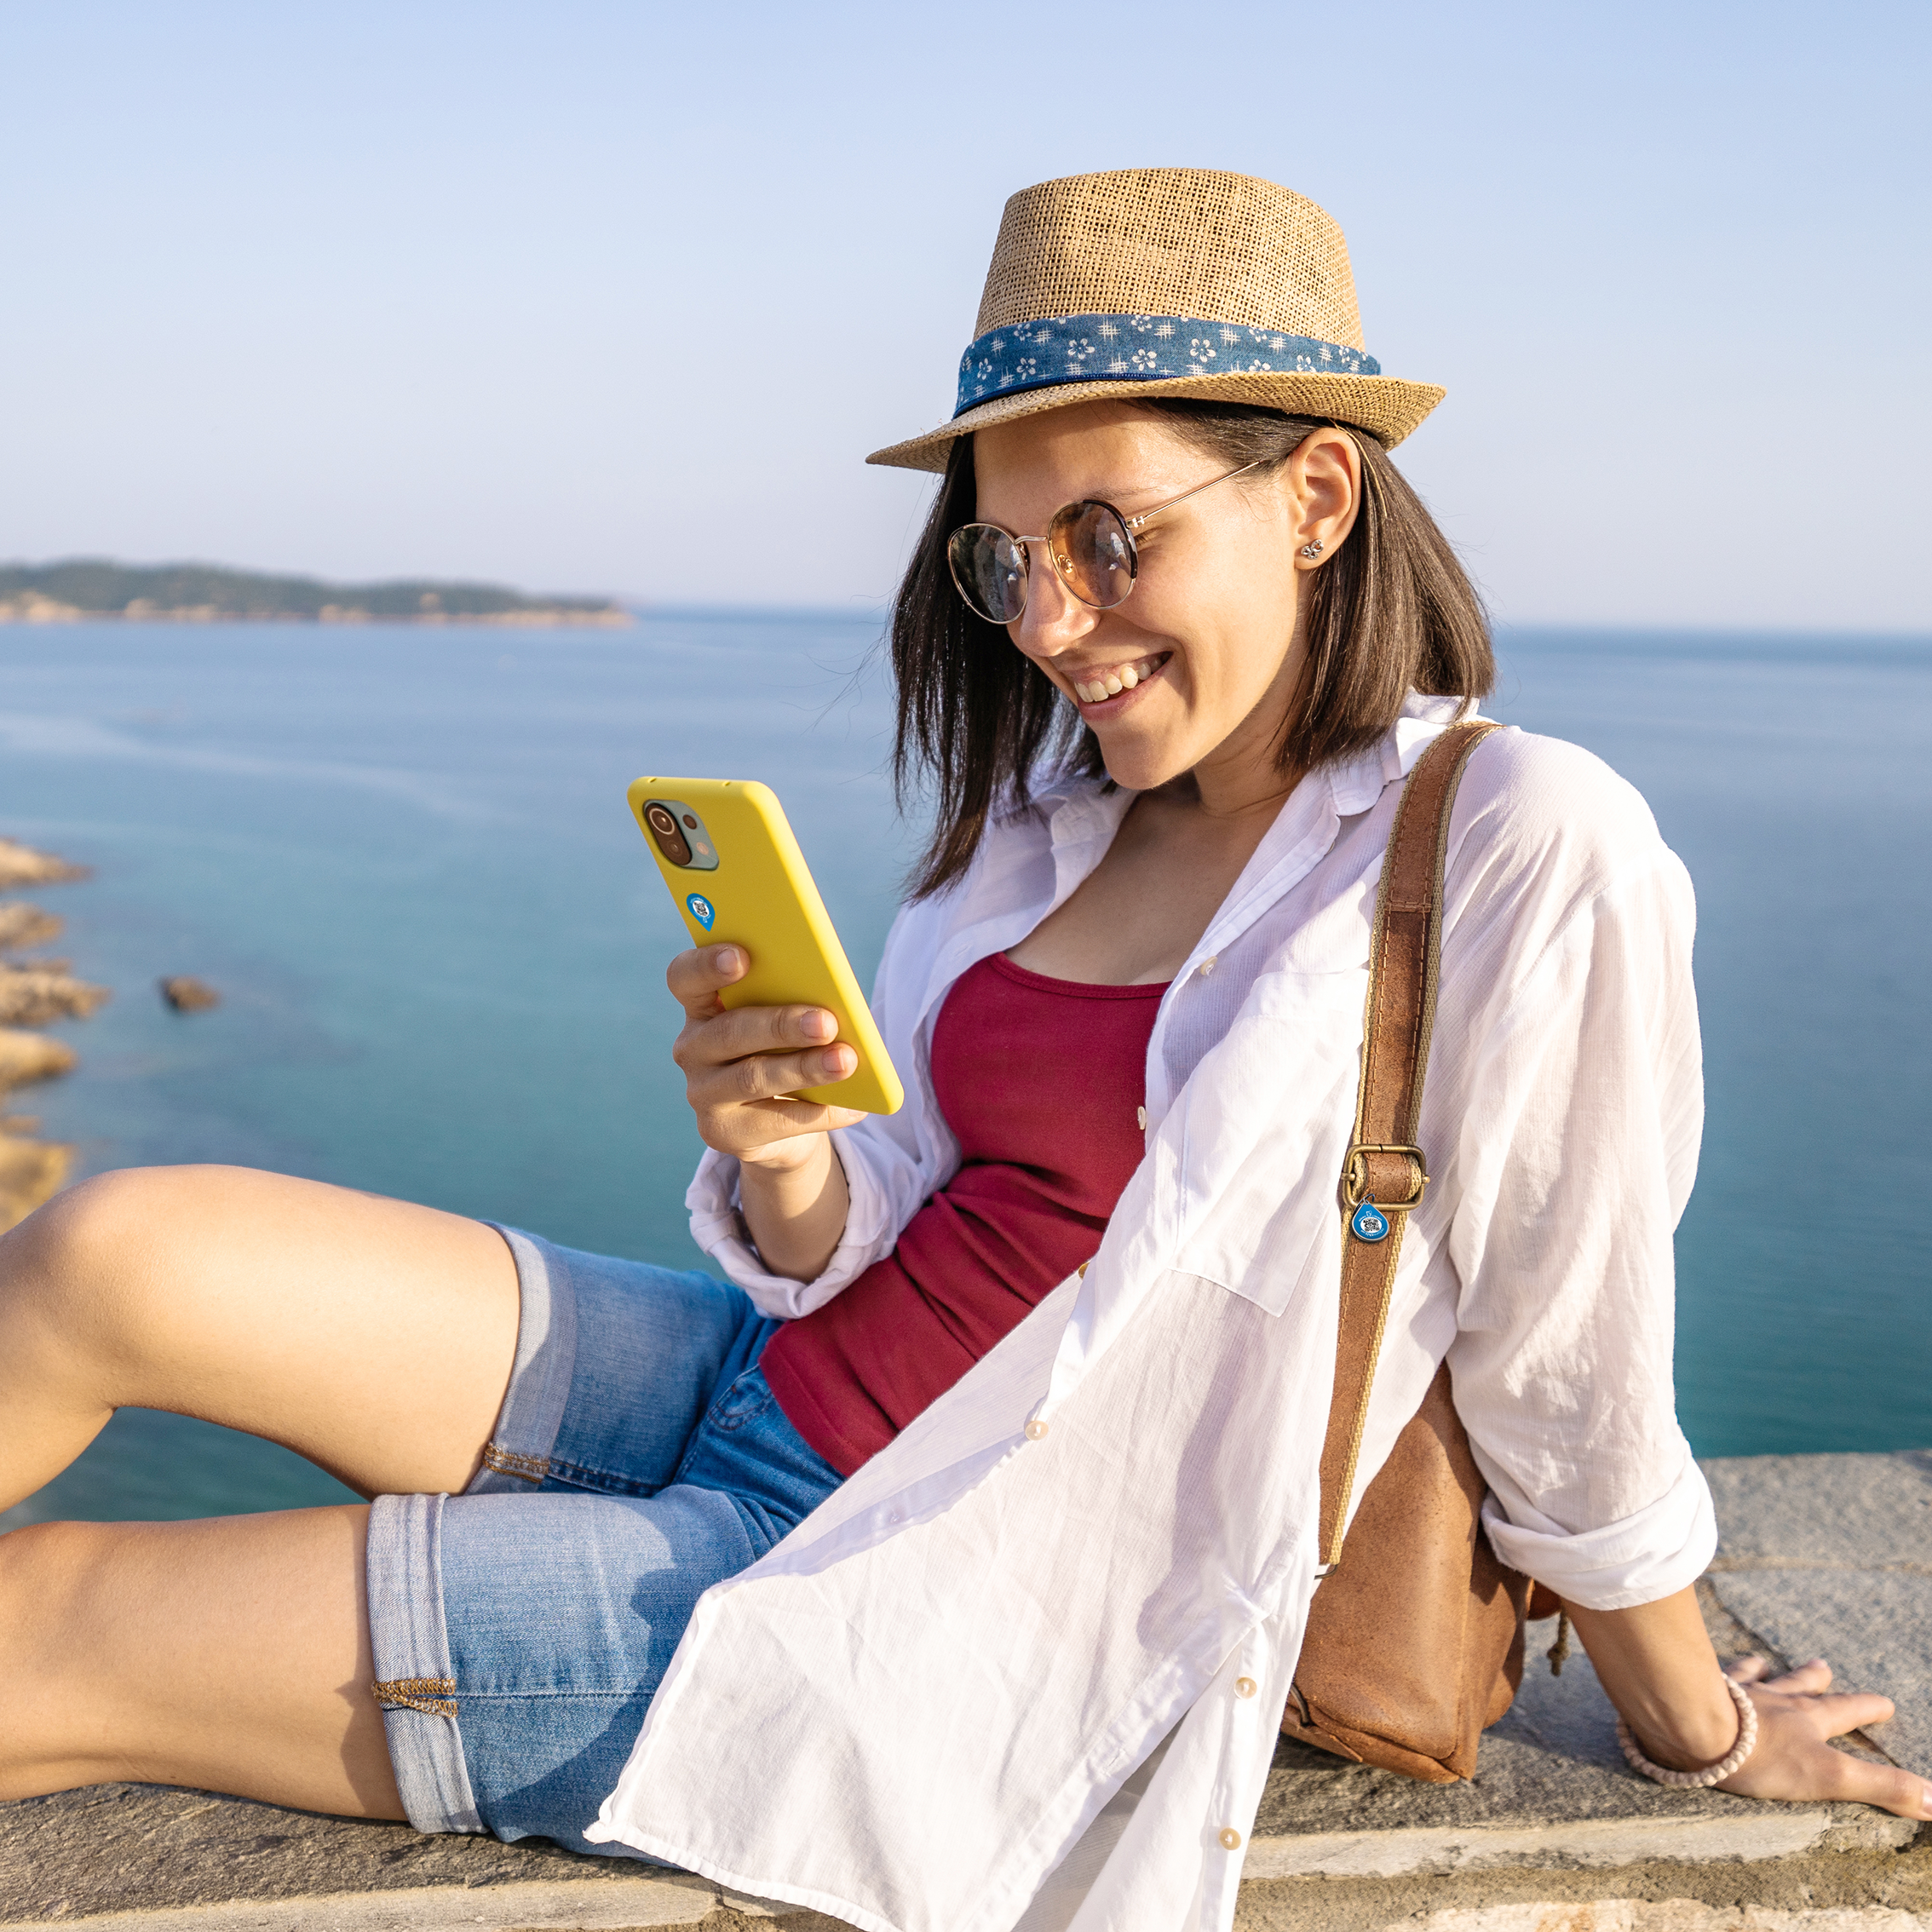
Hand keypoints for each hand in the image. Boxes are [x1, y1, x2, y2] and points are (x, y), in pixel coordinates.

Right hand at [668, 944, 865, 1170]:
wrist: (777, 1121)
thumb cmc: (785, 1049)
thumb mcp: (785, 1020)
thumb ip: (796, 1001)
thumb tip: (837, 1003)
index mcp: (702, 1005)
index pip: (685, 978)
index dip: (707, 965)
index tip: (742, 956)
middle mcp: (692, 1047)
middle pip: (730, 1031)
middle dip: (781, 1025)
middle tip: (826, 1022)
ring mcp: (702, 1093)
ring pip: (753, 1077)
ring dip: (804, 1069)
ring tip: (845, 1062)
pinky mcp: (721, 1132)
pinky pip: (775, 1120)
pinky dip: (820, 1112)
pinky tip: (853, 1107)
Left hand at [1716, 1656, 1930, 1819]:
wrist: (1695, 1724)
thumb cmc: (1764, 1755)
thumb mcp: (1831, 1777)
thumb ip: (1882, 1786)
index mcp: (1807, 1720)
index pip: (1846, 1712)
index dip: (1867, 1709)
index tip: (1885, 1704)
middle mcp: (1776, 1698)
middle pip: (1802, 1687)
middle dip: (1820, 1682)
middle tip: (1826, 1667)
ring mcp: (1738, 1691)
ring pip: (1761, 1676)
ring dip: (1771, 1669)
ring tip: (1771, 1660)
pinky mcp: (1704, 1690)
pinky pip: (1718, 1673)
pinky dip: (1726, 1667)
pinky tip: (1726, 1664)